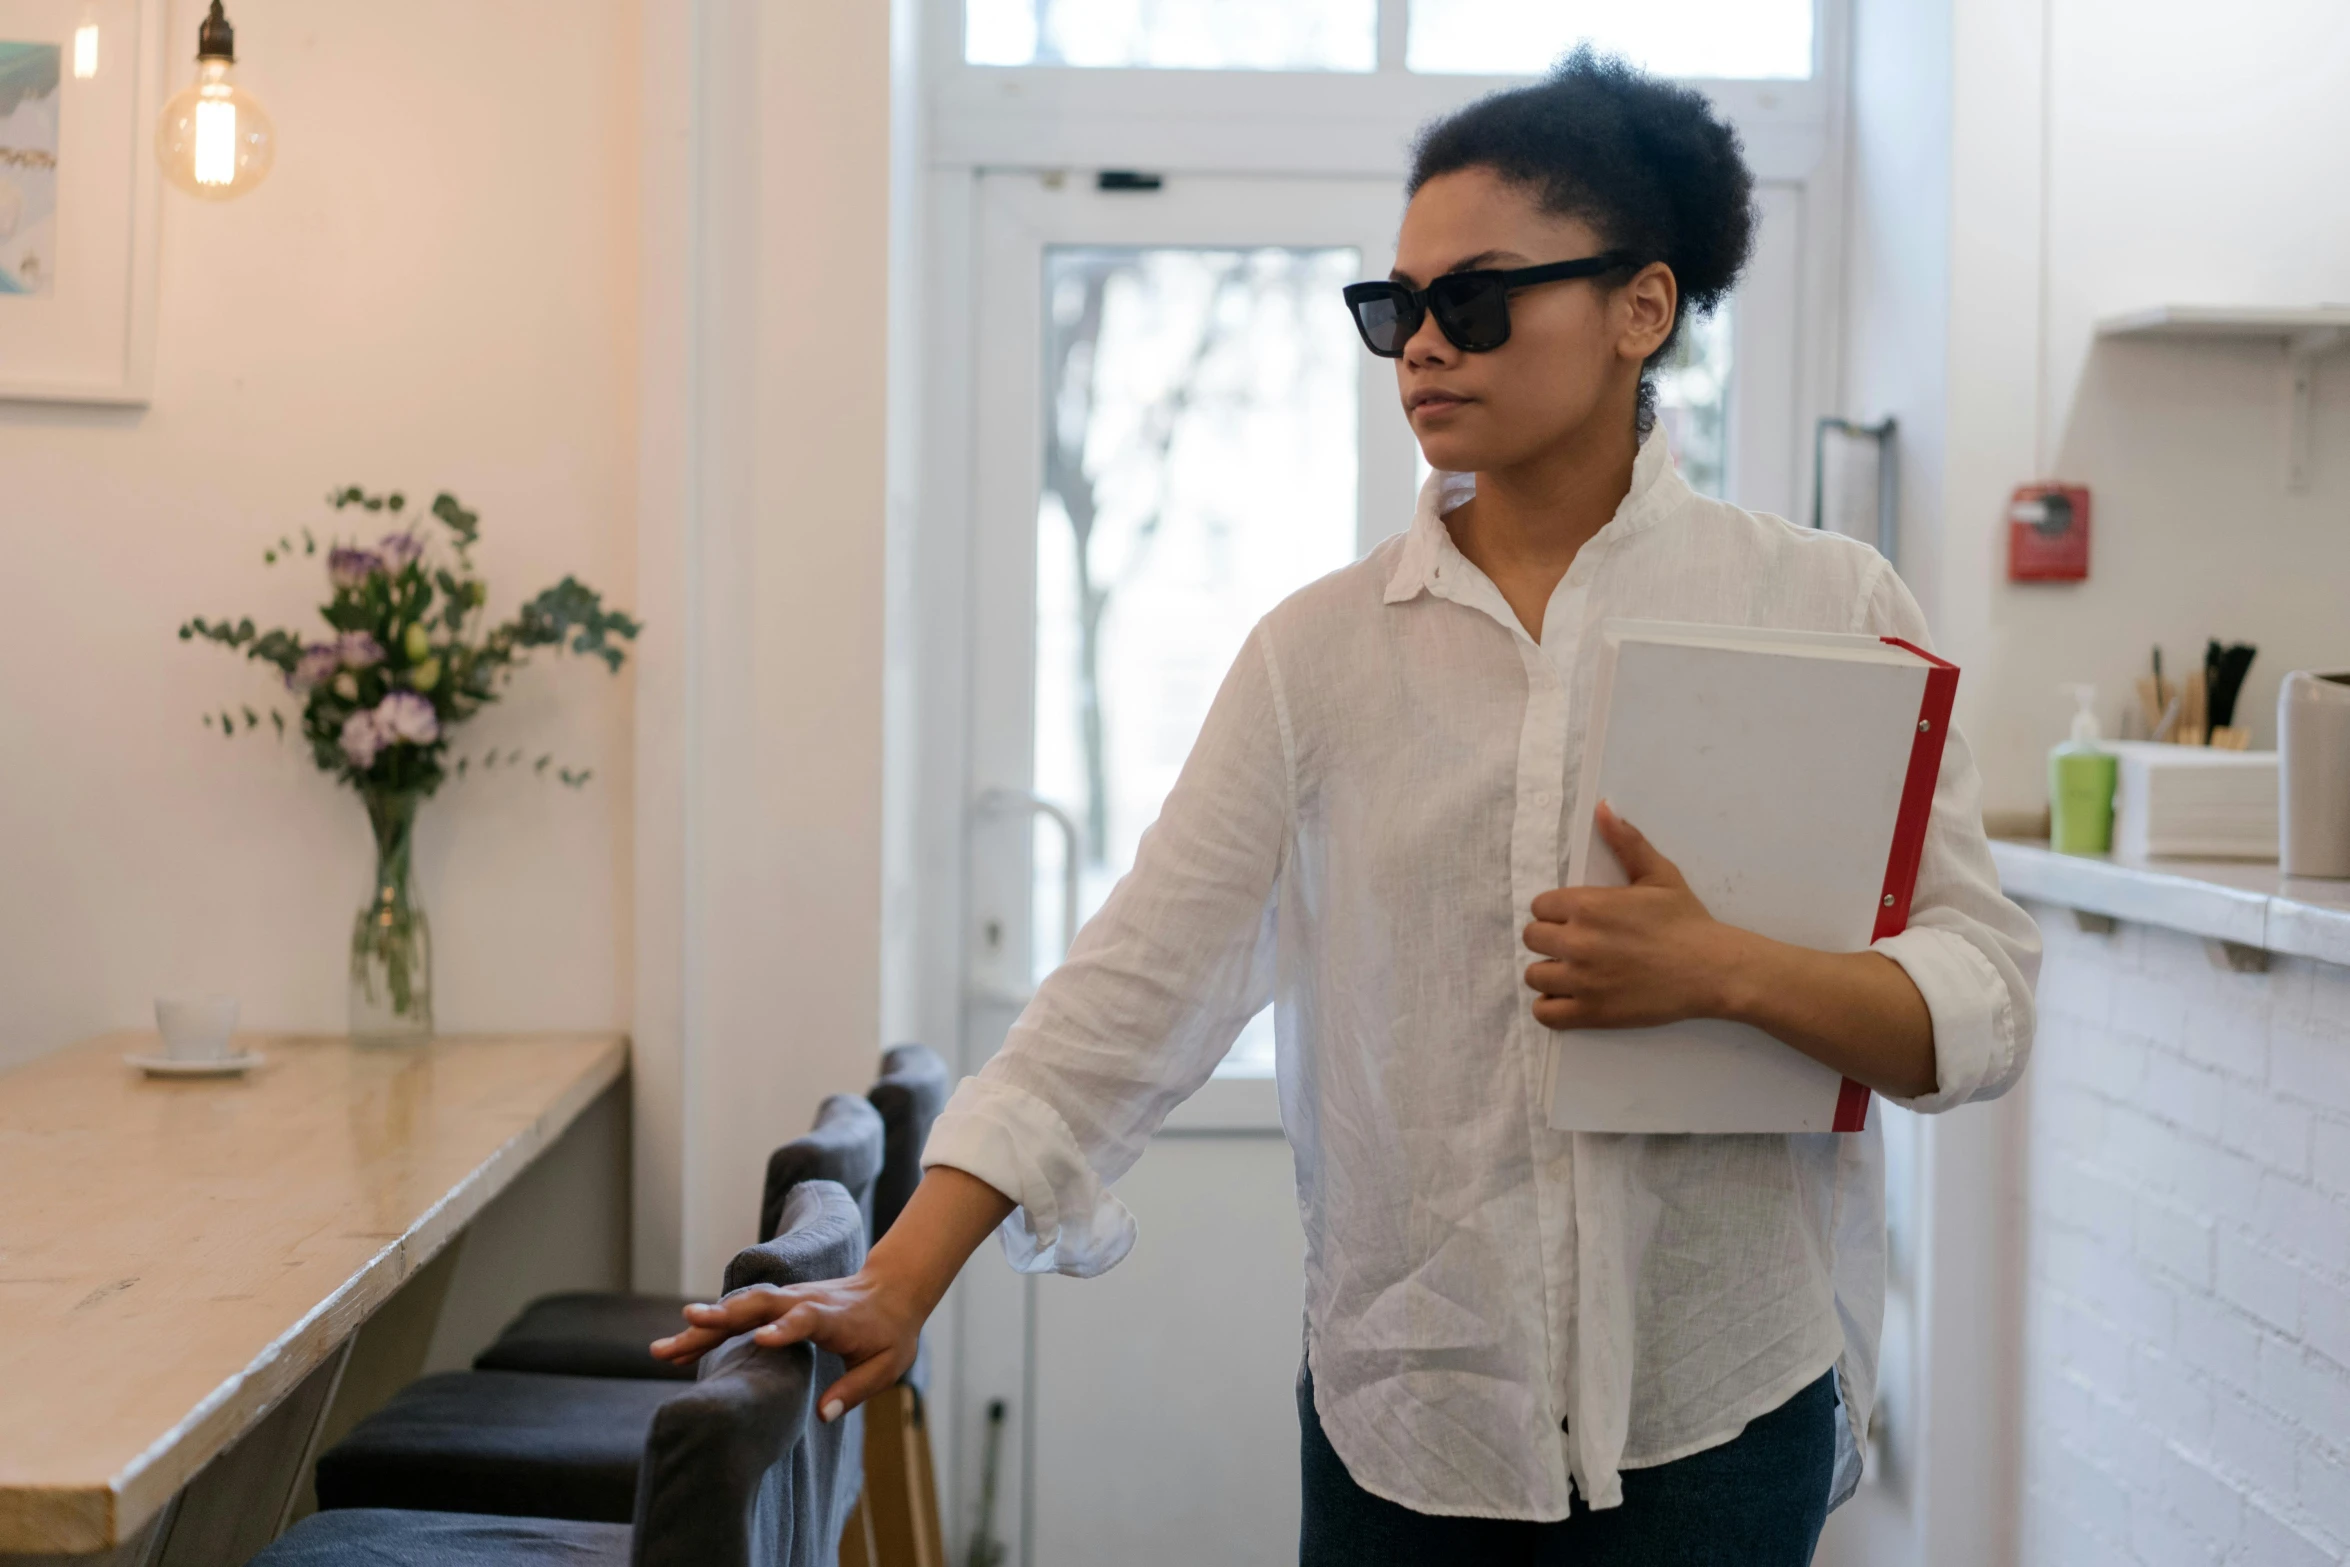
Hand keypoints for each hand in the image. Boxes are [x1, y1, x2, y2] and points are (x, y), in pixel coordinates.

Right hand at [651, 1265, 926, 1423]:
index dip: (785, 1327)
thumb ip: (855, 1389)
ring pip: (739, 1309)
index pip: (807, 1317)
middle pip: (759, 1306)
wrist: (891, 1288)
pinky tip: (680, 1347)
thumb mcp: (886, 1365)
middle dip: (722, 1319)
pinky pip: (738, 1315)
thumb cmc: (890, 1332)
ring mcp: (788, 1299)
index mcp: (834, 1316)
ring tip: (663, 1349)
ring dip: (703, 1328)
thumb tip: (822, 1415)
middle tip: (686, 1328)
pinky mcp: (776, 1303)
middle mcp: (804, 1301)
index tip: (760, 1338)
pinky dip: (709, 1329)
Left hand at [1522, 800, 1749, 1029]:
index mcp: (1587, 905)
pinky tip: (1571, 997)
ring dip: (1550, 973)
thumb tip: (1603, 808)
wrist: (1712, 970)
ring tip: (1574, 971)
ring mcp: (1582, 981)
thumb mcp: (1658, 874)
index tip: (1576, 919)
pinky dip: (1551, 1007)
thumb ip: (1626, 842)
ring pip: (1534, 976)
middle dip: (1550, 940)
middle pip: (1532, 939)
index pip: (1540, 907)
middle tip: (1577, 944)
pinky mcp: (1590, 1013)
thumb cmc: (1686, 921)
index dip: (1556, 912)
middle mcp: (1577, 942)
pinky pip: (1545, 1013)